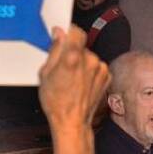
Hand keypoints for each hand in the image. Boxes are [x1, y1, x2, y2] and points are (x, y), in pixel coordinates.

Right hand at [37, 27, 108, 153]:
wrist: (73, 122)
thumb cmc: (57, 103)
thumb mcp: (45, 74)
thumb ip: (54, 50)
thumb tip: (58, 34)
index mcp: (72, 56)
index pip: (75, 31)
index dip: (69, 33)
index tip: (65, 37)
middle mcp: (89, 60)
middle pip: (81, 46)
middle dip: (73, 52)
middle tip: (63, 67)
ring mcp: (100, 68)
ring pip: (89, 57)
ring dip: (82, 63)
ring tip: (73, 80)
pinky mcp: (107, 76)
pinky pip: (96, 67)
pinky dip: (90, 72)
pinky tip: (81, 84)